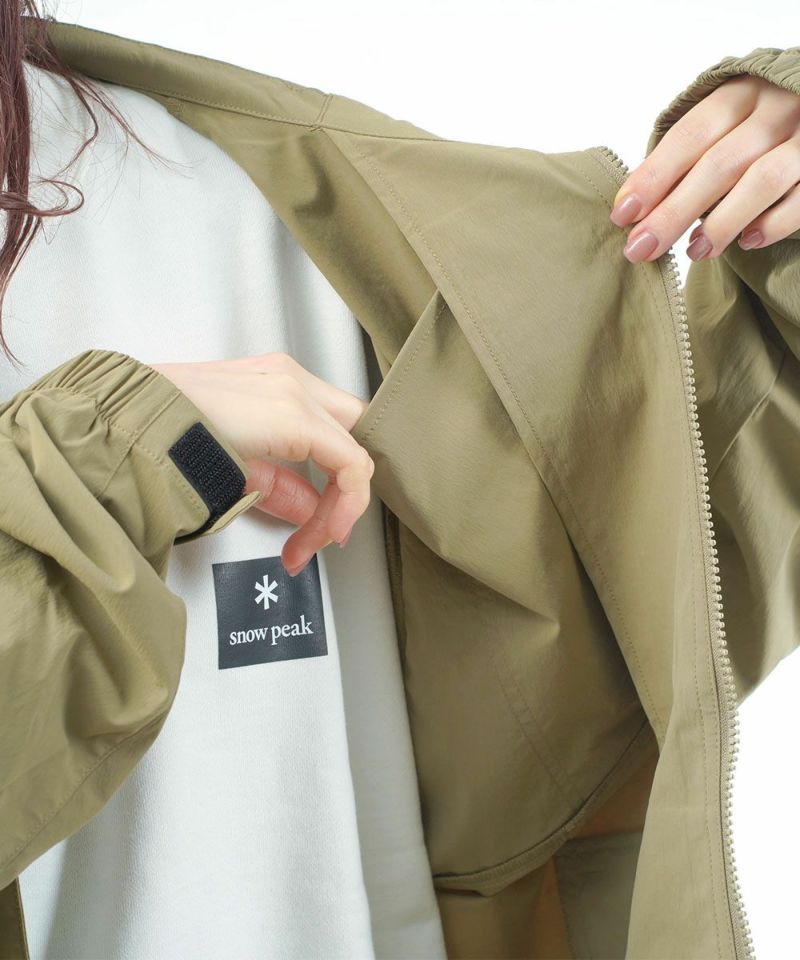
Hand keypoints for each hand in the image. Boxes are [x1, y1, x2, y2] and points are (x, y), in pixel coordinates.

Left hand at [149, 352, 373, 575]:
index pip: (353, 462)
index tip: (330, 535)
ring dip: (333, 465)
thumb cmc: (170, 441)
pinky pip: (313, 407)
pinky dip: (314, 443)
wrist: (125, 414)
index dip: (349, 506)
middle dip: (347, 486)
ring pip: (339, 421)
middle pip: (354, 437)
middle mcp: (292, 384)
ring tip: (308, 509)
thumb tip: (309, 511)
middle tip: (327, 525)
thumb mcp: (235, 484)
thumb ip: (285, 496)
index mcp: (293, 412)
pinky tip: (296, 474)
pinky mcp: (263, 373)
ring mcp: (279, 373)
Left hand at [609, 74, 799, 261]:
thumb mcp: (725, 123)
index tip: (622, 214)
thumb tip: (635, 207)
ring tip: (693, 252)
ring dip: (721, 222)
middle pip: (719, 164)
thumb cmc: (757, 125)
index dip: (654, 176)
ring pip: (762, 181)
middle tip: (642, 248)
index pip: (690, 135)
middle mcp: (776, 109)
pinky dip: (772, 224)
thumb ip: (687, 155)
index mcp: (740, 94)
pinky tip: (746, 242)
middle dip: (674, 211)